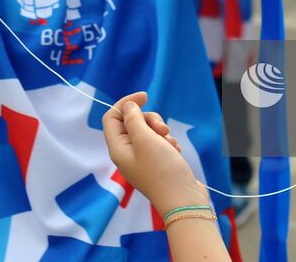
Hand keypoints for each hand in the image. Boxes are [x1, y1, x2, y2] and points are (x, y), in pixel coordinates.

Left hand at [103, 92, 209, 214]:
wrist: (183, 199)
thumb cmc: (162, 169)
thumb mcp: (145, 139)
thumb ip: (133, 119)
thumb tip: (127, 106)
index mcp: (118, 149)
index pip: (112, 118)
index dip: (126, 104)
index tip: (145, 96)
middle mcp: (127, 154)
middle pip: (132, 122)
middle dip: (150, 120)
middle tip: (162, 129)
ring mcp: (142, 160)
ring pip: (148, 131)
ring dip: (161, 132)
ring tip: (170, 144)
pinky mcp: (156, 163)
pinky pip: (158, 143)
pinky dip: (167, 142)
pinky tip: (175, 151)